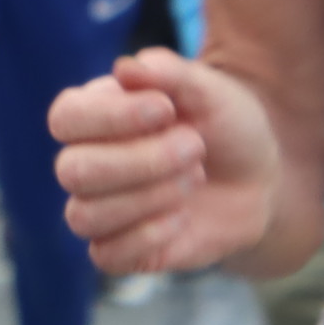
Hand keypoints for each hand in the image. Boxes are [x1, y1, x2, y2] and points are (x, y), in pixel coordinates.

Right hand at [50, 50, 280, 273]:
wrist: (258, 176)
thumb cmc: (225, 123)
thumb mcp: (210, 89)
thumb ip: (168, 72)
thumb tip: (125, 69)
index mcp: (95, 114)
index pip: (65, 118)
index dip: (110, 117)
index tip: (167, 110)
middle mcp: (87, 161)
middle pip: (72, 171)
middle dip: (141, 161)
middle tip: (194, 147)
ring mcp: (101, 208)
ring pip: (85, 216)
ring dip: (148, 198)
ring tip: (195, 178)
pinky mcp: (121, 249)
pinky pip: (106, 256)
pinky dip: (147, 237)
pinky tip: (182, 218)